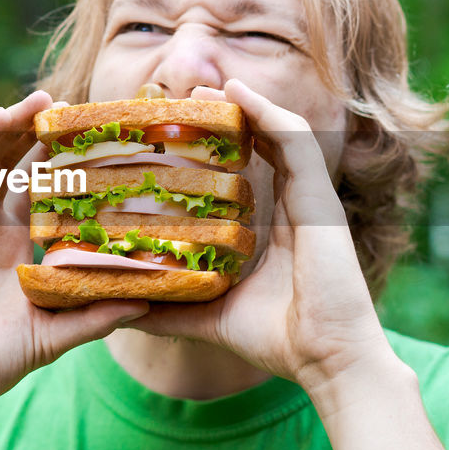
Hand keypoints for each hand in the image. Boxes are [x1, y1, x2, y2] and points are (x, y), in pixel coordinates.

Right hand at [0, 91, 147, 418]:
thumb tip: (149, 302)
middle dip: (45, 135)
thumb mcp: (52, 336)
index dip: (74, 166)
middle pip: (22, 167)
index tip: (107, 142)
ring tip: (42, 99)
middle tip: (79, 105)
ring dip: (12, 126)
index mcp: (22, 248)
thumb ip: (95, 317)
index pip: (52, 194)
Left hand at [123, 79, 390, 390]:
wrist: (327, 362)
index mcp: (276, 227)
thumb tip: (121, 308)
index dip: (218, 149)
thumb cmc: (277, 341)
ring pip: (279, 132)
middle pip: (261, 144)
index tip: (178, 132)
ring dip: (244, 104)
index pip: (248, 172)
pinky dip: (267, 111)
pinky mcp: (321, 198)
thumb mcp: (210, 317)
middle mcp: (295, 206)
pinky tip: (238, 91)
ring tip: (207, 87)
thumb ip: (171, 309)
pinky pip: (295, 140)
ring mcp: (311, 199)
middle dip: (226, 118)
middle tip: (183, 100)